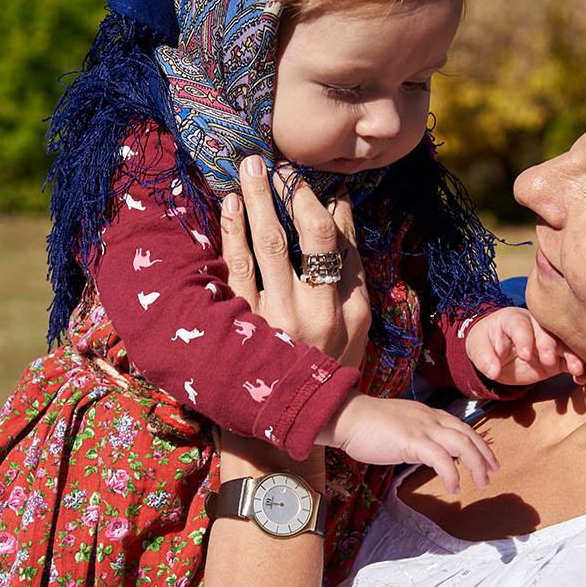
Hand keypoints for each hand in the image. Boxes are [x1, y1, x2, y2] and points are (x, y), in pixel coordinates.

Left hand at [218, 155, 370, 368]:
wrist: (291, 420)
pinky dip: (234, 230)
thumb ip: (351, 288)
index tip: (323, 184)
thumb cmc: (323, 371)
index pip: (346, 245)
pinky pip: (238, 266)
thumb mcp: (353, 336)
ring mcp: (282, 316)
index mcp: (354, 311)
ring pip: (272, 243)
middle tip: (284, 166)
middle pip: (314, 236)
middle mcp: (321, 311)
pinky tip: (232, 204)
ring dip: (262, 199)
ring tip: (253, 167)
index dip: (335, 208)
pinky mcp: (246, 323)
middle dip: (299, 194)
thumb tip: (342, 229)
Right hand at [316, 394, 497, 494]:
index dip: (479, 443)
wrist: (347, 416)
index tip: (488, 459)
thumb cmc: (367, 425)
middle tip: (492, 474)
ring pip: (461, 444)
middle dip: (484, 456)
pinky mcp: (411, 441)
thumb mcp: (400, 426)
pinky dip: (451, 473)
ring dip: (475, 465)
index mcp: (428, 414)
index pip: (462, 427)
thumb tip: (426, 453)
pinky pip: (440, 458)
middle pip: (468, 435)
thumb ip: (416, 436)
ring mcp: (422, 428)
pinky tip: (453, 487)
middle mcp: (430, 418)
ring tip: (481, 483)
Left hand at [466, 306, 584, 385]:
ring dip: (571, 356)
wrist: (495, 350)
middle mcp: (534, 326)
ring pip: (563, 344)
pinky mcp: (556, 358)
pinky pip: (568, 361)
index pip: (519, 325)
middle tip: (548, 360)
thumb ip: (484, 358)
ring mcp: (548, 342)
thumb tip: (492, 371)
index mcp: (512, 319)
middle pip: (546, 331)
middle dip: (549, 345)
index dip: (524, 338)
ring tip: (576, 369)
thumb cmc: (486, 342)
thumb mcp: (477, 348)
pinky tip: (580, 379)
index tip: (525, 355)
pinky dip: (576, 369)